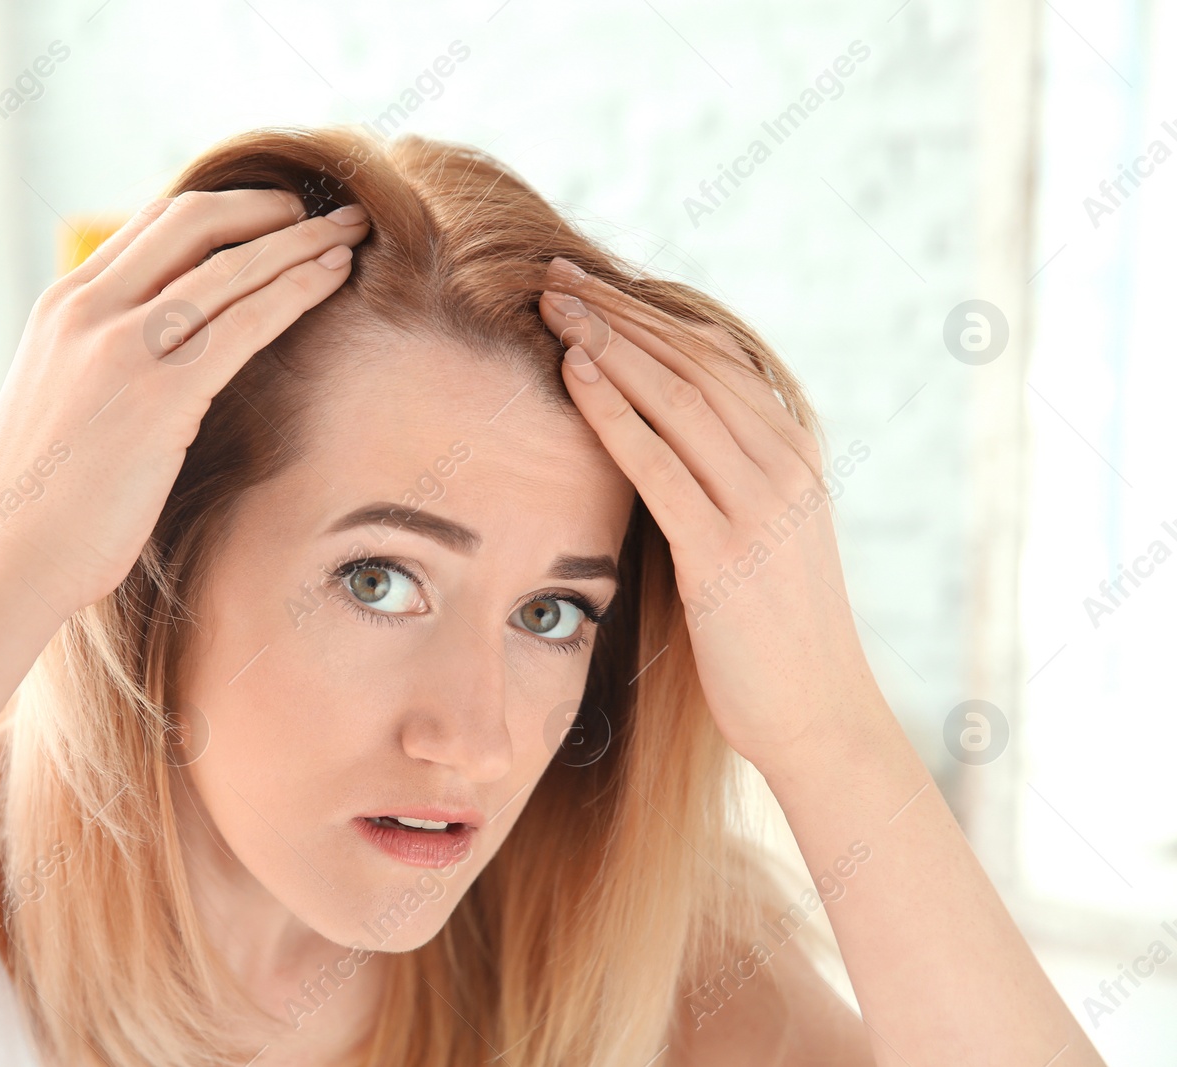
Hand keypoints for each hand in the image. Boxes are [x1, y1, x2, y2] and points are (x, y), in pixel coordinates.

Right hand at [0, 188, 371, 615]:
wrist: (4, 560)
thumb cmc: (40, 502)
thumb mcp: (60, 401)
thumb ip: (100, 361)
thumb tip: (154, 358)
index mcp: (61, 306)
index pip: (152, 225)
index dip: (224, 209)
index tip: (274, 216)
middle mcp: (86, 311)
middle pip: (192, 220)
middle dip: (268, 208)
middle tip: (324, 214)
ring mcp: (119, 349)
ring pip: (227, 267)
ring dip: (299, 242)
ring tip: (349, 234)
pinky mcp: (157, 397)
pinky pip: (242, 325)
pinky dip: (295, 291)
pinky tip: (332, 280)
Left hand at [537, 257, 880, 768]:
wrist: (818, 709)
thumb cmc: (771, 626)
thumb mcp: (759, 529)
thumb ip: (721, 473)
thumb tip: (659, 432)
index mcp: (792, 448)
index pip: (712, 354)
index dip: (646, 311)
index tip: (589, 284)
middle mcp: (783, 461)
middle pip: (690, 358)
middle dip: (618, 311)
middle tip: (555, 274)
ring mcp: (759, 502)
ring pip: (674, 395)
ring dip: (607, 342)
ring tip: (552, 304)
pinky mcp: (725, 549)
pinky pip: (659, 462)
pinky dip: (612, 411)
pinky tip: (573, 375)